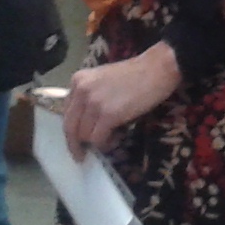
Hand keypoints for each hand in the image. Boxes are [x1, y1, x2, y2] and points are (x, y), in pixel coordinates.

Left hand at [62, 43, 180, 159]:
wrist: (158, 68)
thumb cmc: (136, 74)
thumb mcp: (103, 79)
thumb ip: (90, 96)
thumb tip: (86, 123)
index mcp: (78, 81)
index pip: (67, 112)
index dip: (72, 129)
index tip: (76, 140)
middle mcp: (81, 91)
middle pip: (70, 127)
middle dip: (75, 144)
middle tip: (82, 156)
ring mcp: (94, 103)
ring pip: (84, 135)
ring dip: (96, 142)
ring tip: (112, 138)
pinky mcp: (108, 115)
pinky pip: (98, 139)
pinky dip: (106, 144)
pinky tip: (116, 139)